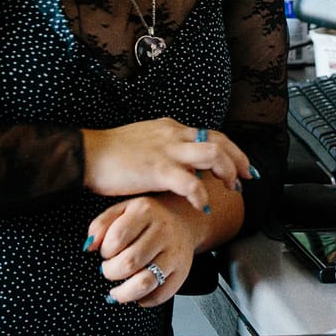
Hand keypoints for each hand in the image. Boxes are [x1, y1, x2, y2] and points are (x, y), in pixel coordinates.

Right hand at [80, 119, 250, 205]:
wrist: (88, 154)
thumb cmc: (110, 153)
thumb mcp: (144, 142)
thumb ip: (164, 149)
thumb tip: (178, 165)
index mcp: (171, 128)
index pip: (211, 134)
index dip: (231, 150)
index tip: (240, 166)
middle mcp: (174, 135)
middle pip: (220, 141)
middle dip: (238, 160)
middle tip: (247, 178)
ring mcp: (167, 151)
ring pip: (213, 154)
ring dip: (227, 172)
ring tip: (231, 189)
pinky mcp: (157, 170)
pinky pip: (190, 183)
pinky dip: (201, 195)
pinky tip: (203, 207)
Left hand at [88, 195, 202, 306]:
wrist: (183, 219)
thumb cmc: (147, 218)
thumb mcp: (122, 210)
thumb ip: (101, 225)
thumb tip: (89, 247)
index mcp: (145, 211)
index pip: (117, 238)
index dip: (105, 251)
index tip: (105, 253)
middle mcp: (163, 231)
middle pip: (129, 263)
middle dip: (111, 272)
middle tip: (110, 270)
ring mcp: (174, 253)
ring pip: (145, 282)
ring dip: (124, 293)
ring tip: (117, 291)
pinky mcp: (182, 271)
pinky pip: (160, 295)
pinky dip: (144, 300)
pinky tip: (138, 292)